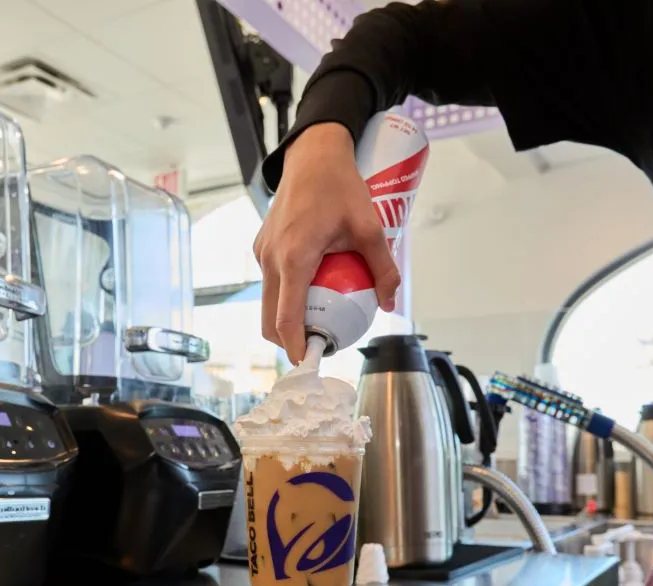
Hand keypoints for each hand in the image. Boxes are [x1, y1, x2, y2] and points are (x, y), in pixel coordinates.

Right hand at [253, 123, 400, 362]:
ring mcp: (262, 253)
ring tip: (318, 324)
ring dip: (287, 319)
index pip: (286, 318)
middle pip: (269, 319)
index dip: (296, 346)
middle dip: (289, 341)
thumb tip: (390, 302)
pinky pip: (271, 282)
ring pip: (268, 302)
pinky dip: (287, 297)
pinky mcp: (262, 246)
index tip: (308, 363)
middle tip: (320, 346)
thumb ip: (382, 267)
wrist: (312, 155)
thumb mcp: (369, 227)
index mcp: (294, 258)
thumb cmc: (340, 186)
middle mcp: (271, 259)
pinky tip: (314, 292)